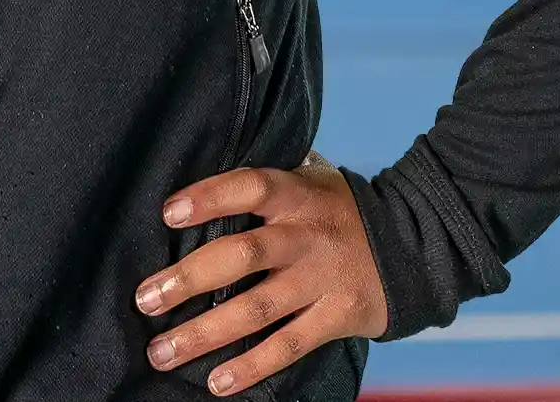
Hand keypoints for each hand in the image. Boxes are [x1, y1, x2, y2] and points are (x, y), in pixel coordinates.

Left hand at [135, 152, 387, 393]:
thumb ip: (269, 180)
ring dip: (205, 333)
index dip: (209, 197)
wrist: (413, 244)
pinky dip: (252, 366)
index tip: (167, 213)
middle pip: (243, 254)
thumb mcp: (313, 178)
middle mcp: (306, 235)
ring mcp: (321, 279)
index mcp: (297, 193)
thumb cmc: (341, 208)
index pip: (250, 186)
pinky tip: (217, 381)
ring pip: (257, 309)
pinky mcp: (336, 317)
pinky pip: (288, 345)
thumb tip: (207, 181)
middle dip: (189, 278)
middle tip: (146, 299)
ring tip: (162, 351)